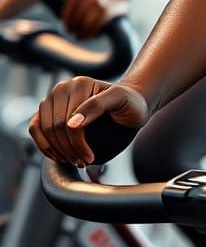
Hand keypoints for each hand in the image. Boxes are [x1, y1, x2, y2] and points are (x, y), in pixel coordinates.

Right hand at [28, 77, 149, 166]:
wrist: (129, 102)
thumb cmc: (128, 102)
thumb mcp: (121, 101)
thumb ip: (98, 106)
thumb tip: (71, 124)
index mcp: (80, 83)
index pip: (68, 121)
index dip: (76, 143)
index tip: (89, 158)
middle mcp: (63, 88)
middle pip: (54, 127)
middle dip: (67, 149)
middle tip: (83, 162)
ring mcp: (52, 98)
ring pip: (43, 129)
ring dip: (56, 150)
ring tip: (74, 161)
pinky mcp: (46, 109)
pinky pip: (35, 128)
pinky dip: (44, 145)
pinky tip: (59, 156)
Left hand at [61, 0, 128, 40]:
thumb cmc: (96, 3)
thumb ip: (73, 8)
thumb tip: (64, 26)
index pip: (68, 8)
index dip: (66, 20)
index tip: (66, 27)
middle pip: (77, 17)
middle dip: (73, 27)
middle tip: (72, 33)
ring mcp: (101, 3)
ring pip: (86, 22)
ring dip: (82, 32)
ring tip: (80, 36)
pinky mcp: (110, 11)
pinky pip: (98, 25)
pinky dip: (92, 32)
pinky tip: (90, 36)